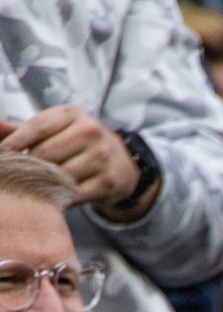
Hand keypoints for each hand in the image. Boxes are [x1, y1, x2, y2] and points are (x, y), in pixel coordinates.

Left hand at [0, 106, 158, 217]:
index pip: (38, 126)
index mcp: (73, 114)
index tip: (4, 154)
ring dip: (48, 183)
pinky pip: (75, 193)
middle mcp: (89, 131)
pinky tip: (59, 195)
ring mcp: (100, 157)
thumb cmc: (81, 144)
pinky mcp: (107, 181)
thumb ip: (26, 129)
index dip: (17, 142)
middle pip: (47, 153)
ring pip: (61, 175)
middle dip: (33, 165)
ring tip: (41, 185)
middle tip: (24, 174)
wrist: (121, 162)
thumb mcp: (58, 128)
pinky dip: (63, 197)